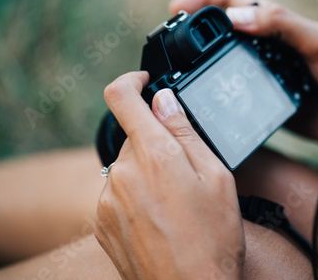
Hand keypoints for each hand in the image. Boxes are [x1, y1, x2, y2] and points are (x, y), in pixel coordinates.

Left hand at [95, 71, 244, 279]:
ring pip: (127, 167)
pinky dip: (136, 195)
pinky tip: (161, 219)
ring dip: (148, 173)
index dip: (132, 80)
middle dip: (157, 144)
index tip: (144, 82)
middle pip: (134, 137)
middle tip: (185, 172)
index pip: (122, 97)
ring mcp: (108, 199)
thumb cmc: (212, 238)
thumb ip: (184, 131)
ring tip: (176, 204)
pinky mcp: (102, 221)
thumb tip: (164, 100)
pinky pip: (118, 193)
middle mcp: (122, 173)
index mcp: (153, 154)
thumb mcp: (214, 176)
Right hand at [170, 0, 317, 148]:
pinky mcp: (255, 92)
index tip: (177, 9)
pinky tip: (199, 90)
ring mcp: (257, 67)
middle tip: (170, 39)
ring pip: (218, 53)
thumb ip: (284, 24)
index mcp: (276, 20)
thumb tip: (236, 17)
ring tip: (176, 64)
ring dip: (196, 54)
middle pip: (217, 22)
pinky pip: (226, 83)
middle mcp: (262, 41)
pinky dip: (209, 81)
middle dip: (191, 23)